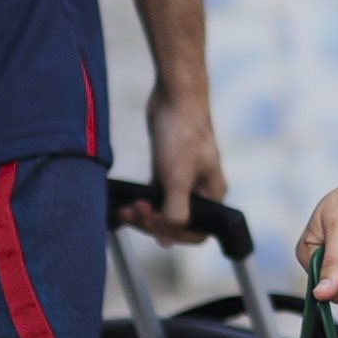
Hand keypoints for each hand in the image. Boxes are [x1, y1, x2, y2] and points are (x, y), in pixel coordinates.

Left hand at [126, 90, 223, 237]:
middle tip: (133, 212)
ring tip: (126, 208)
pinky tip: (128, 200)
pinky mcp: (168, 167)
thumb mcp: (178, 179)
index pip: (196, 231)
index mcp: (211, 194)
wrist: (175, 95)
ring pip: (164, 208)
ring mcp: (184, 178)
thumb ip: (175, 212)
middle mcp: (200, 189)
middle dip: (152, 221)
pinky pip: (155, 193)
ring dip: (144, 212)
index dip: (172, 234)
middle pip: (176, 221)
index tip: (153, 224)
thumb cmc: (183, 134)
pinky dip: (143, 199)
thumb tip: (167, 241)